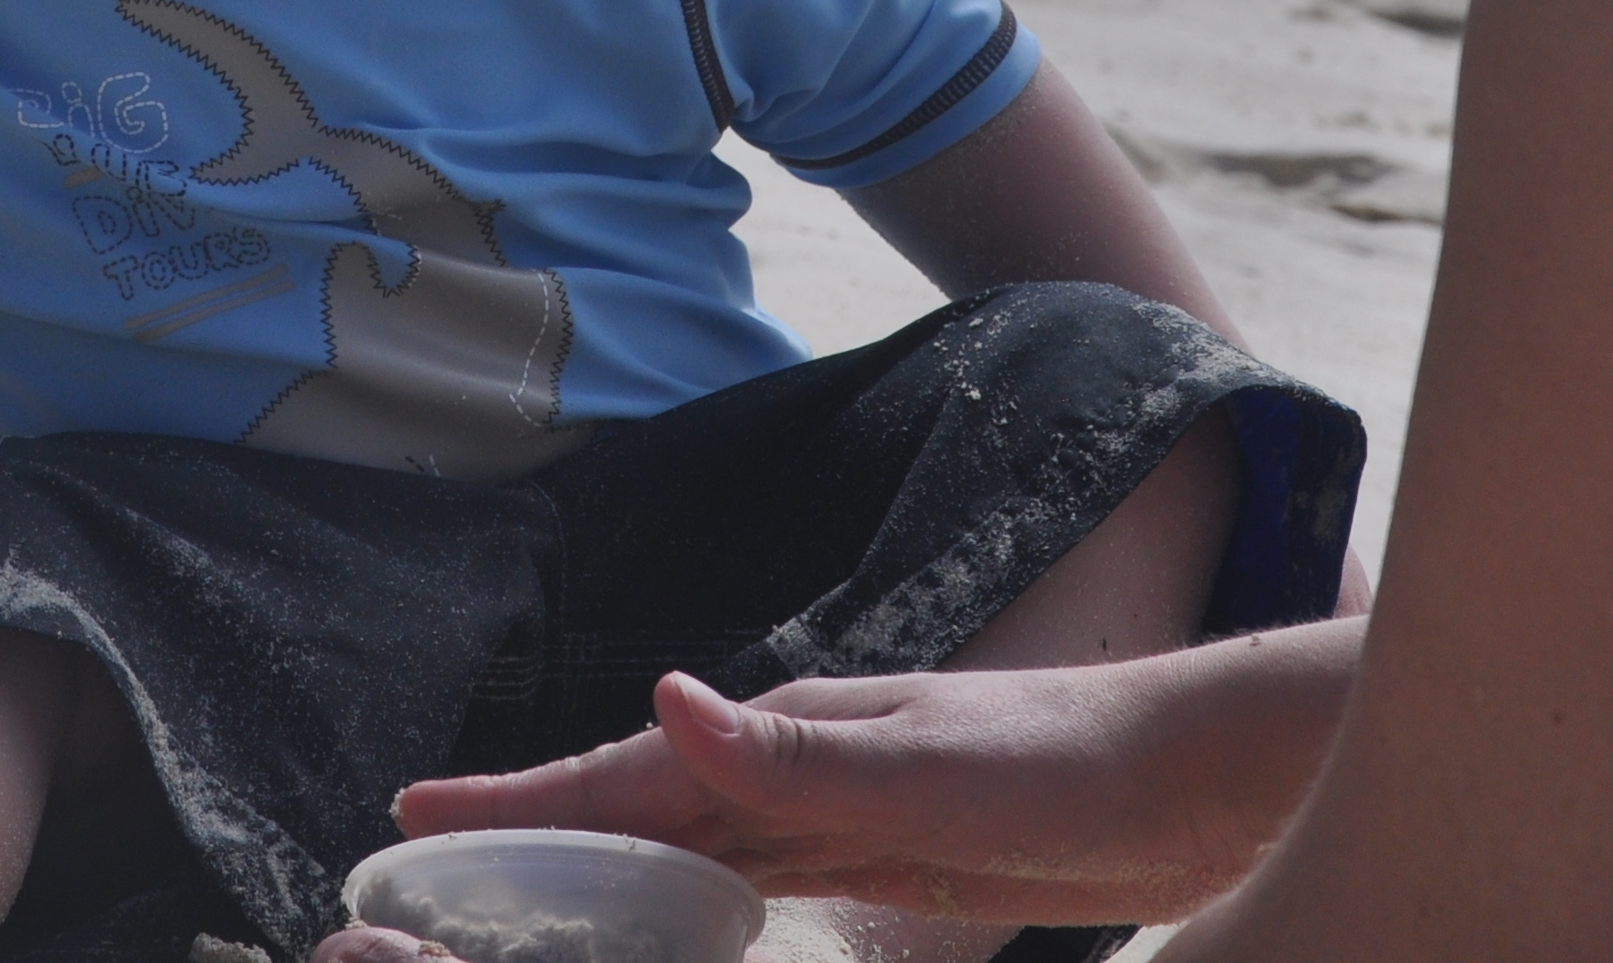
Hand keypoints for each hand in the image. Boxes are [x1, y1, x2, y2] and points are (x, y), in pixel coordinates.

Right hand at [388, 665, 1259, 924]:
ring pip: (686, 843)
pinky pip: (754, 877)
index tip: (415, 815)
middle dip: (531, 828)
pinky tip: (674, 916)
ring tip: (518, 887)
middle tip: (425, 857)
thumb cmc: (1074, 762)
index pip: (625, 774)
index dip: (519, 800)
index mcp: (790, 734)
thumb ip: (799, 749)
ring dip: (601, 861)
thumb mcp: (930, 769)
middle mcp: (798, 761)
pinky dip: (690, 892)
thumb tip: (663, 695)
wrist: (1198, 775)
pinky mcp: (886, 855)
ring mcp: (839, 807)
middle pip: (635, 805)